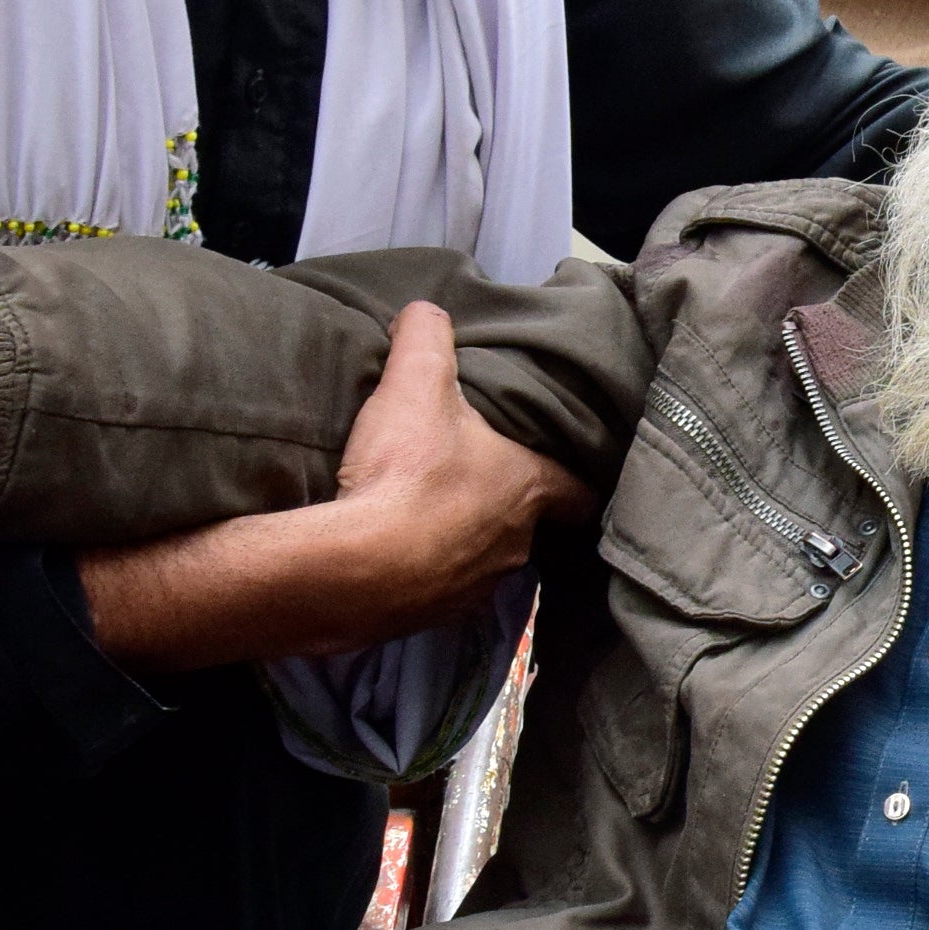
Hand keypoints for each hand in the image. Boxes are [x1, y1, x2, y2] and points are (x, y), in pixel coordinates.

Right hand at [334, 301, 595, 581]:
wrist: (351, 567)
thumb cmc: (405, 470)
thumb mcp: (416, 381)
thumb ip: (427, 336)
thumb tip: (426, 311)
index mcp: (528, 489)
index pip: (577, 490)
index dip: (574, 479)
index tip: (565, 471)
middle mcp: (515, 546)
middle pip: (525, 523)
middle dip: (503, 502)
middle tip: (471, 477)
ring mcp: (475, 590)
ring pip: (482, 559)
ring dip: (461, 539)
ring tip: (425, 514)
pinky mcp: (431, 618)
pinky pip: (437, 590)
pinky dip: (424, 571)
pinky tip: (395, 551)